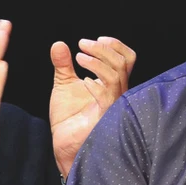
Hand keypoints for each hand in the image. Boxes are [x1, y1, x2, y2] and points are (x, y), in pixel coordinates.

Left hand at [49, 36, 135, 176]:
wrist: (64, 144)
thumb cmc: (69, 118)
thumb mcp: (64, 84)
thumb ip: (63, 64)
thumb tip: (59, 44)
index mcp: (112, 83)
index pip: (127, 58)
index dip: (115, 45)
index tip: (96, 39)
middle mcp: (116, 93)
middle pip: (122, 63)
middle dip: (103, 49)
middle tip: (82, 45)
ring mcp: (112, 105)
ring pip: (116, 76)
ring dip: (97, 62)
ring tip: (77, 58)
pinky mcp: (103, 117)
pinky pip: (107, 98)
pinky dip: (96, 85)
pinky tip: (83, 82)